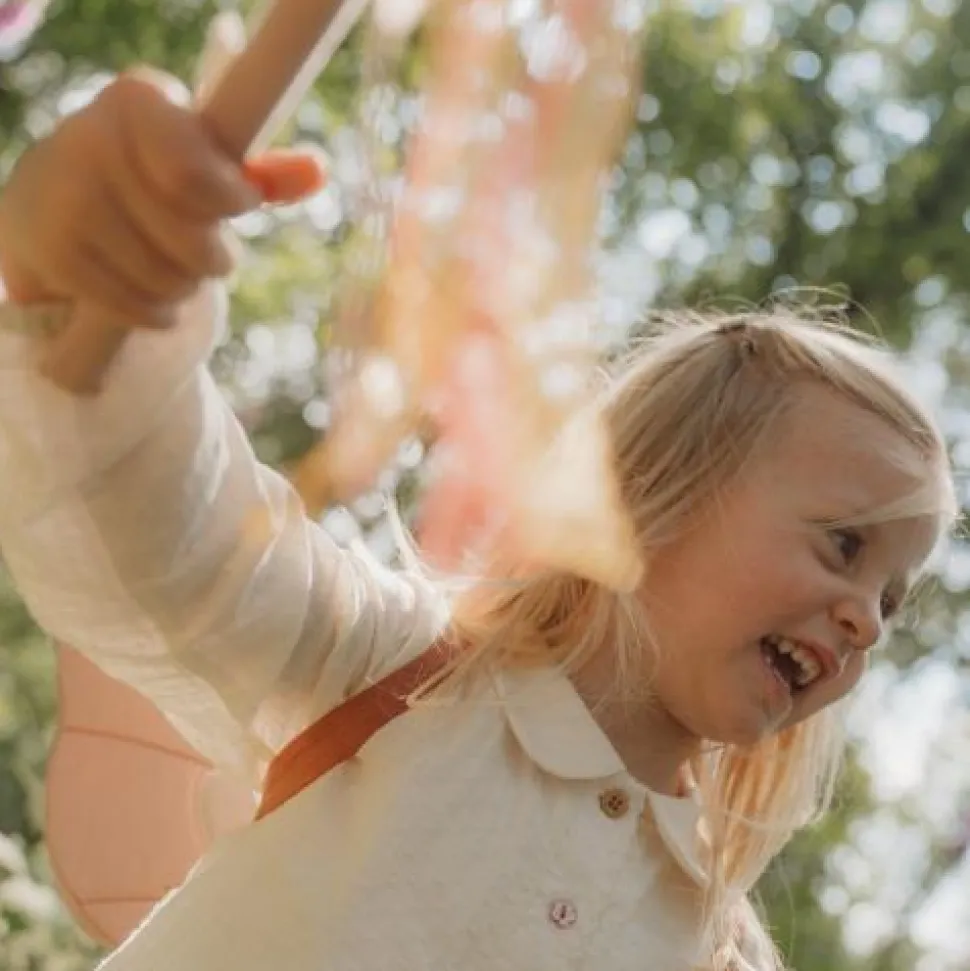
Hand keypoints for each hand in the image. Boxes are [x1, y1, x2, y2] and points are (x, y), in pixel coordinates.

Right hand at [0, 68, 324, 325]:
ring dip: (184, 286)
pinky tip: (150, 294)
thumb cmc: (152, 179)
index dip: (230, 200)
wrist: (54, 203)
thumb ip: (263, 172)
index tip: (241, 204)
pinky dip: (158, 313)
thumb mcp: (204, 161)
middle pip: (193, 241)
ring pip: (168, 280)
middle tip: (204, 250)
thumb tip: (317, 172)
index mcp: (138, 101)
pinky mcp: (52, 254)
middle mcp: (90, 139)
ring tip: (170, 267)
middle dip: (212, 257)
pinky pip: (138, 308)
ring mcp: (64, 200)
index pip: (195, 172)